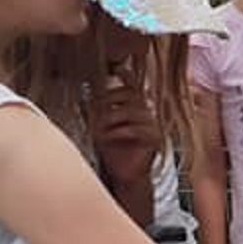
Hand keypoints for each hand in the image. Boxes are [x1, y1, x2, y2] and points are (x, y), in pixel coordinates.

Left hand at [91, 73, 161, 188]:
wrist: (125, 176)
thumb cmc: (114, 151)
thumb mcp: (102, 127)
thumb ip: (99, 111)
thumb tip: (88, 95)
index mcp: (136, 108)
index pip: (134, 86)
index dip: (127, 75)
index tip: (117, 67)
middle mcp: (147, 113)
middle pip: (131, 94)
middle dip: (109, 99)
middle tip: (94, 110)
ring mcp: (153, 125)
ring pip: (131, 111)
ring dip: (110, 119)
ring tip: (98, 129)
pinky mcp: (154, 139)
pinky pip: (134, 129)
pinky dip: (117, 132)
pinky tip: (107, 138)